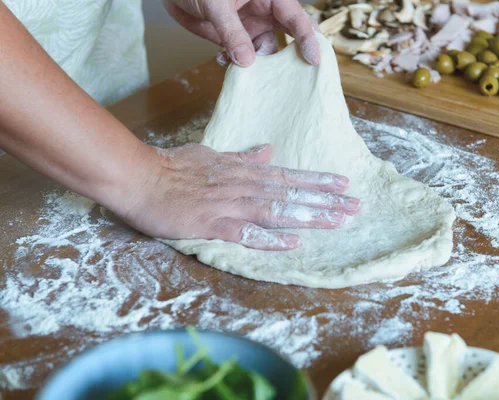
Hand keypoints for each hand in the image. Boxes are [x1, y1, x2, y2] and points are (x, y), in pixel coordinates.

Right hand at [119, 143, 359, 250]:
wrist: (138, 176)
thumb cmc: (171, 166)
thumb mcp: (211, 154)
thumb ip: (241, 156)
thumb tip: (267, 151)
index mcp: (241, 170)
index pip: (287, 175)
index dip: (316, 180)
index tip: (343, 184)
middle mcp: (242, 185)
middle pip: (290, 192)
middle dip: (325, 200)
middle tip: (356, 205)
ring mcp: (229, 204)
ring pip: (277, 210)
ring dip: (309, 215)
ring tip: (338, 221)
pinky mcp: (213, 224)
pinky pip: (247, 233)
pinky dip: (271, 239)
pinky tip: (293, 244)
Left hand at [163, 0, 319, 66]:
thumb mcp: (216, 5)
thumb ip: (232, 32)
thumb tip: (246, 61)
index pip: (295, 17)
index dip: (307, 38)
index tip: (313, 59)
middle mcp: (264, 12)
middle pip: (287, 37)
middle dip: (288, 57)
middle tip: (290, 78)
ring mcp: (250, 25)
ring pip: (264, 51)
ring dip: (256, 64)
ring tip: (243, 70)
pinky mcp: (234, 37)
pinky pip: (243, 55)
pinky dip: (235, 63)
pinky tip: (222, 61)